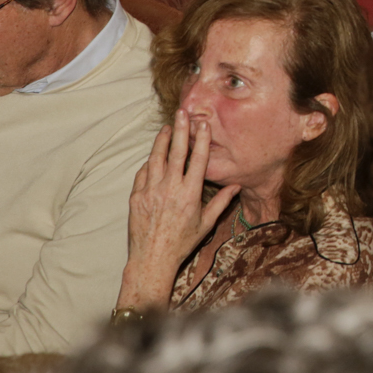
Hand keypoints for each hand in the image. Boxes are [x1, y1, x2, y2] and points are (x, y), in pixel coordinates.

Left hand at [115, 112, 240, 309]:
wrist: (152, 259)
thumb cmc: (182, 243)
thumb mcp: (206, 224)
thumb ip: (221, 202)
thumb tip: (236, 186)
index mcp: (190, 194)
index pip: (198, 160)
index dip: (201, 140)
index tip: (203, 124)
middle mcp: (170, 189)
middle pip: (176, 152)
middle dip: (180, 130)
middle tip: (182, 113)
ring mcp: (151, 191)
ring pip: (156, 159)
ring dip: (161, 141)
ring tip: (166, 129)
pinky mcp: (136, 197)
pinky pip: (143, 173)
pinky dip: (149, 162)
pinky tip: (153, 157)